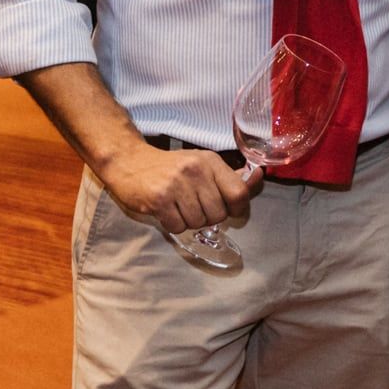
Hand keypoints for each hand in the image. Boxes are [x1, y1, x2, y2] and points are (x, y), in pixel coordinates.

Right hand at [98, 140, 259, 232]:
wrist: (130, 162)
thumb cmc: (171, 166)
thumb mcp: (203, 164)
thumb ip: (229, 176)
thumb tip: (258, 177)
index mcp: (211, 162)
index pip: (239, 193)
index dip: (238, 209)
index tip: (229, 210)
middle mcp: (196, 171)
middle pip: (218, 213)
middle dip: (210, 217)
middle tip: (197, 208)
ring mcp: (176, 185)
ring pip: (199, 222)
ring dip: (191, 222)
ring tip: (181, 208)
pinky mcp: (158, 199)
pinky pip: (178, 226)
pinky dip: (175, 225)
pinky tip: (168, 212)